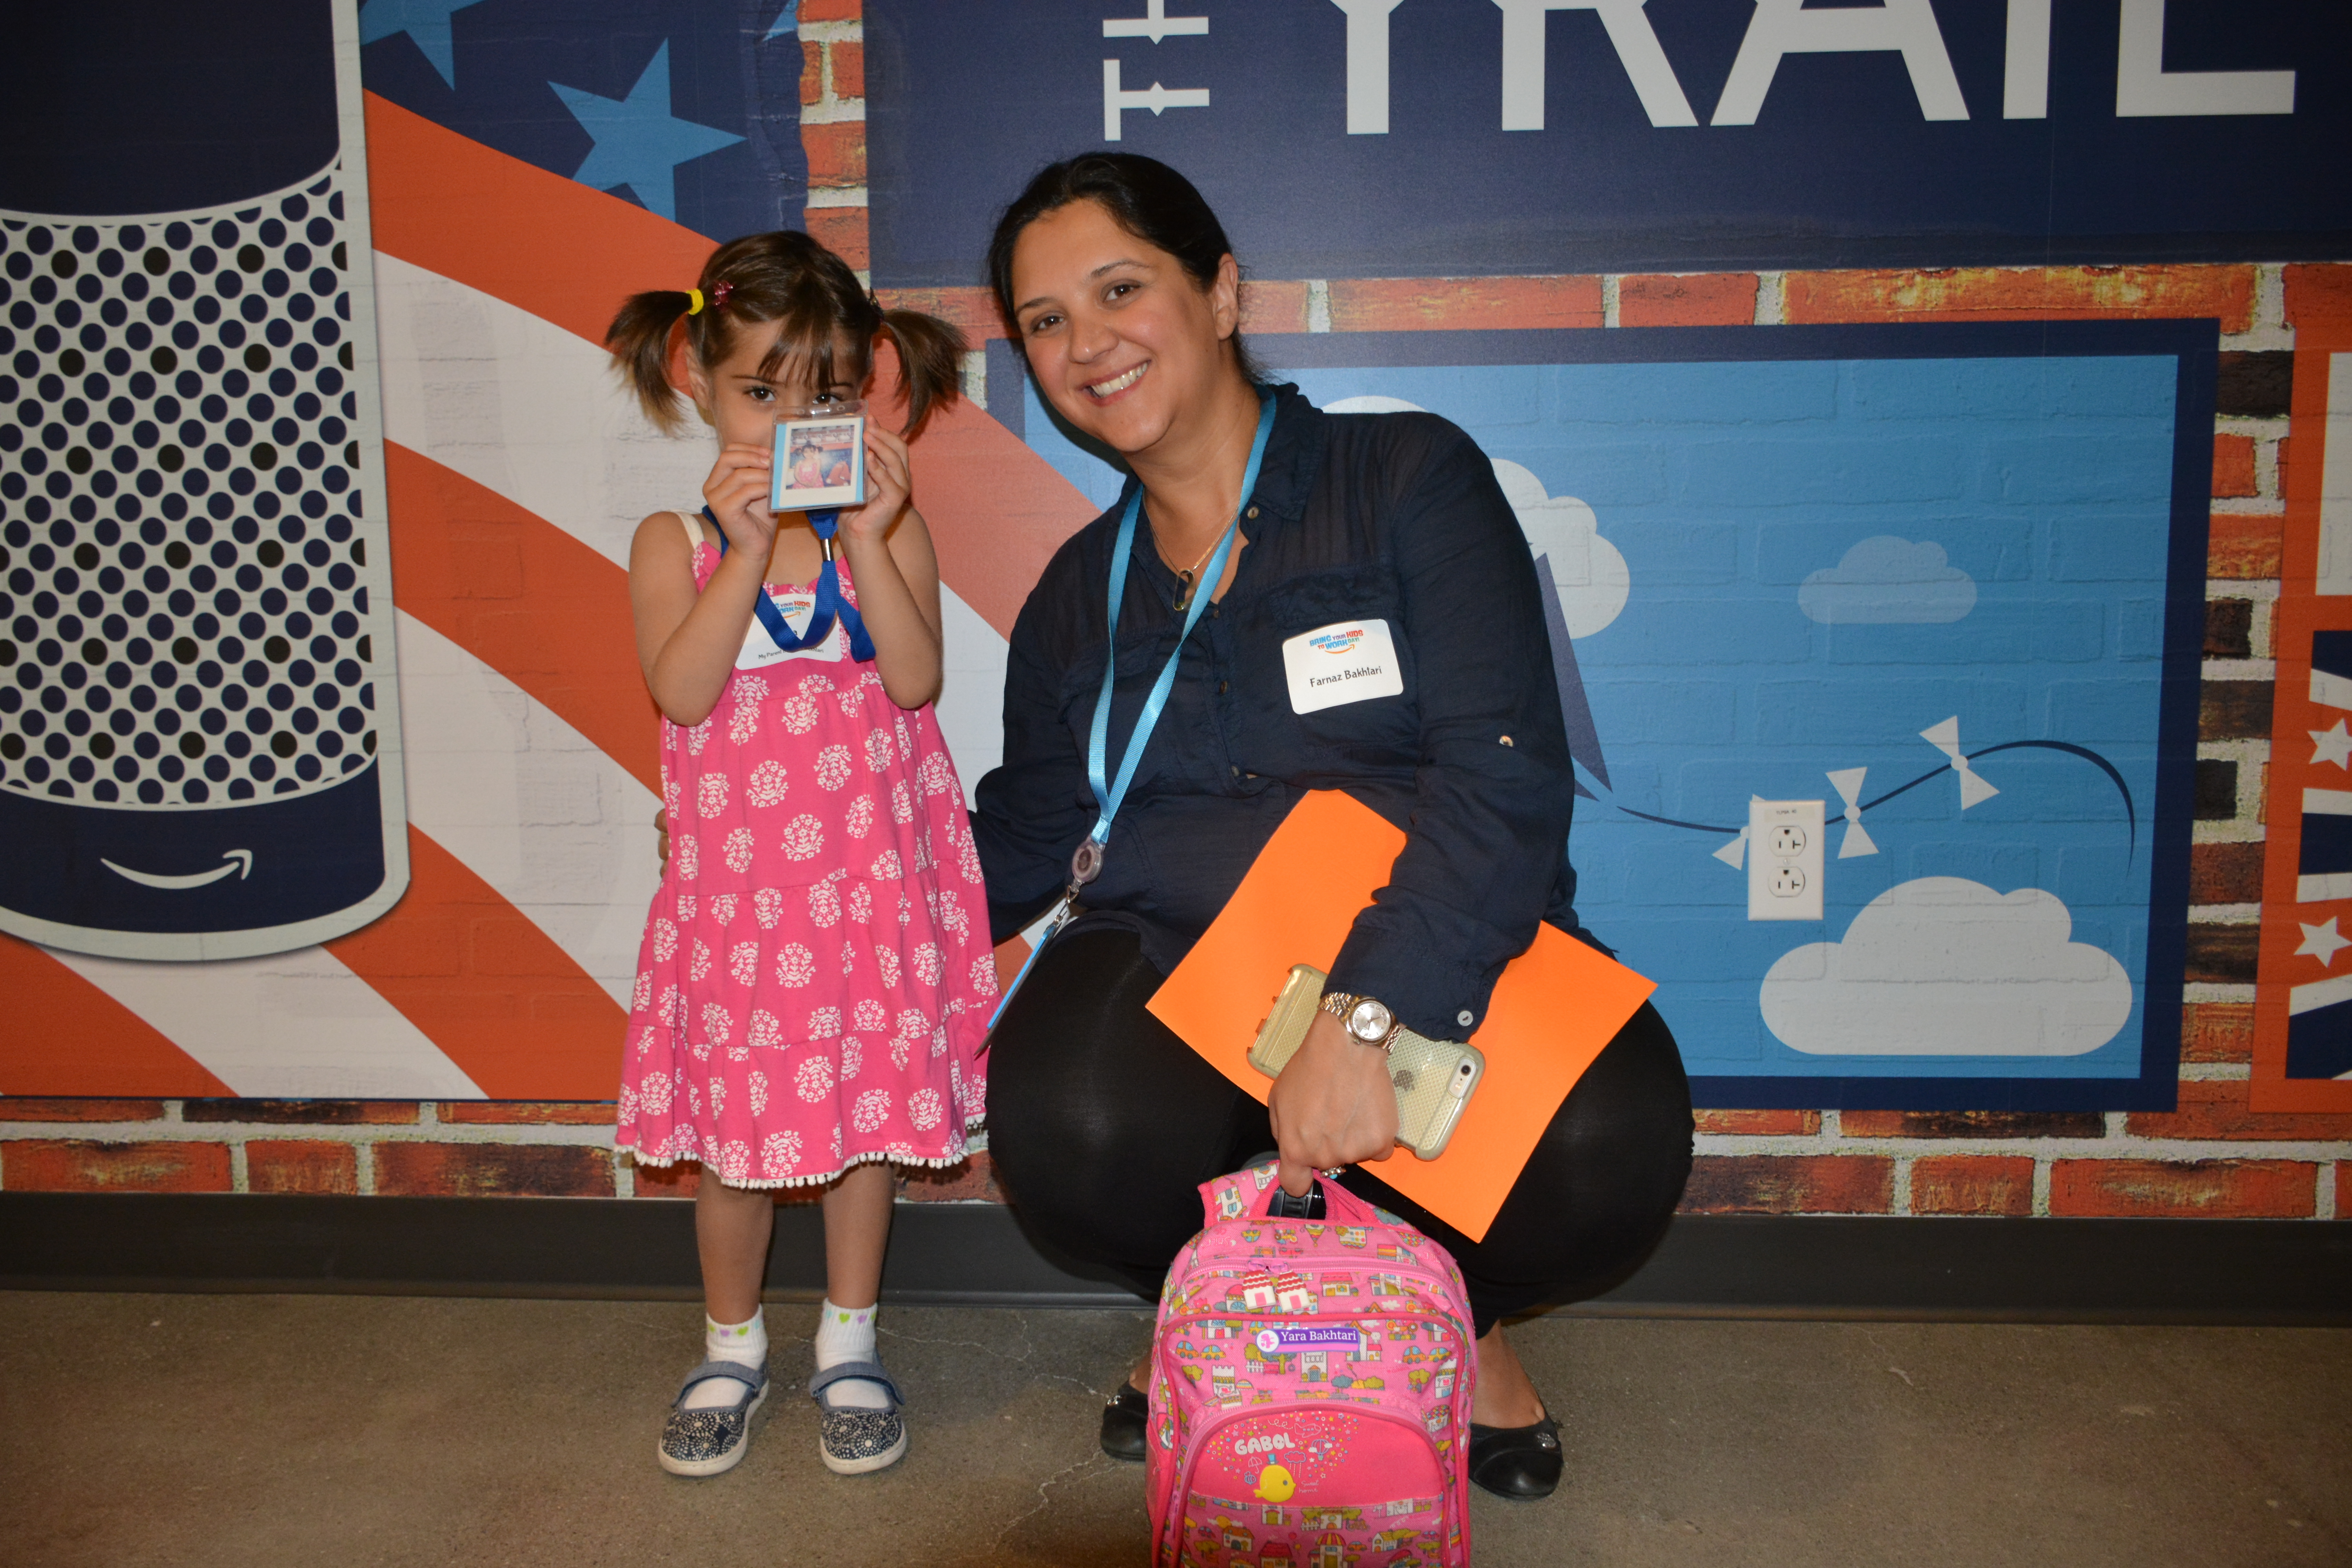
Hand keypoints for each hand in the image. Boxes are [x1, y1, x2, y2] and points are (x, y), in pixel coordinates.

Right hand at [701, 442, 777, 560]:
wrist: (754, 546)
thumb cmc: (759, 518)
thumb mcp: (760, 488)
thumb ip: (760, 472)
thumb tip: (774, 453)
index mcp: (717, 478)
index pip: (729, 451)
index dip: (750, 448)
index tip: (769, 452)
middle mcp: (711, 486)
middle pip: (728, 457)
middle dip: (753, 456)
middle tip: (772, 462)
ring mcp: (715, 498)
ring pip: (739, 474)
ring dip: (762, 474)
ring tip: (777, 478)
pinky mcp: (723, 510)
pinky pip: (745, 491)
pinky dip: (762, 488)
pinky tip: (772, 491)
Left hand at [835, 425, 912, 547]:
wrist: (857, 530)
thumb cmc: (854, 504)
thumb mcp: (857, 475)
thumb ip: (860, 459)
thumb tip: (852, 436)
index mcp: (893, 469)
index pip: (894, 443)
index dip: (883, 429)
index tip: (869, 418)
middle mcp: (901, 476)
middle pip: (899, 447)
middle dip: (883, 433)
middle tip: (867, 425)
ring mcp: (900, 488)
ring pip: (895, 460)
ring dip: (880, 446)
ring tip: (866, 436)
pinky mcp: (895, 500)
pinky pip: (889, 481)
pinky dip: (878, 469)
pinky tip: (868, 458)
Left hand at [1267, 1009, 1397, 1196]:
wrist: (1347, 1047)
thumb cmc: (1309, 1068)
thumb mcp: (1277, 1098)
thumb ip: (1282, 1131)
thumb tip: (1293, 1146)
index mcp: (1296, 1149)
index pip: (1295, 1185)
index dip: (1300, 1176)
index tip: (1305, 1167)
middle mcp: (1325, 1157)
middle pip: (1327, 1164)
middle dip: (1326, 1145)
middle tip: (1330, 1113)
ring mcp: (1355, 1152)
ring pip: (1353, 1156)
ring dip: (1352, 1139)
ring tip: (1350, 1106)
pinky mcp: (1382, 1141)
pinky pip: (1378, 1149)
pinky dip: (1375, 1135)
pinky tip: (1368, 1110)